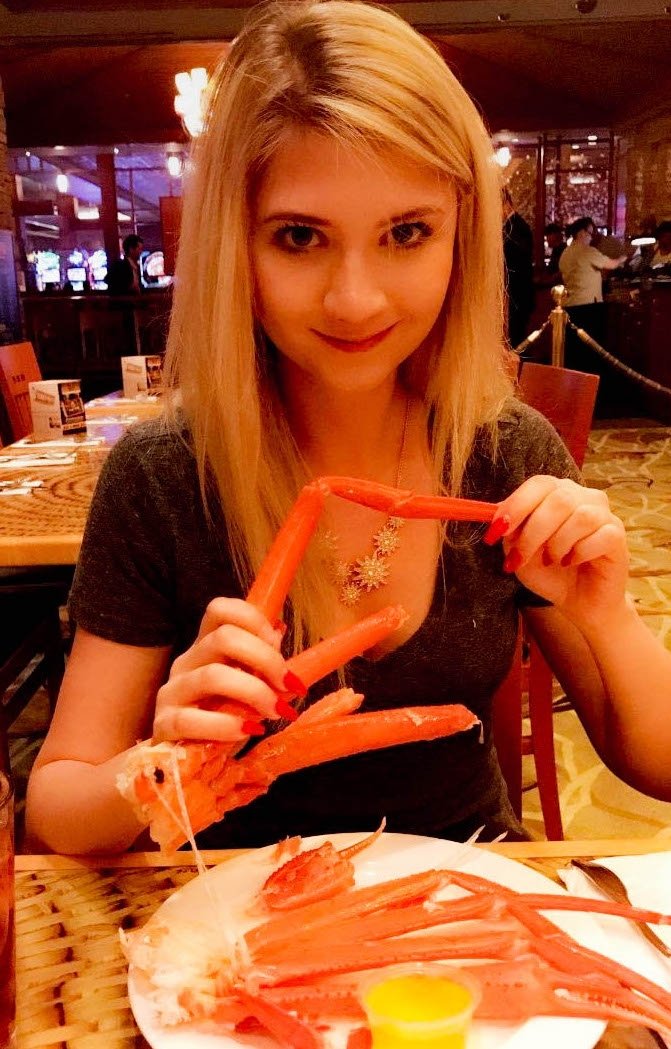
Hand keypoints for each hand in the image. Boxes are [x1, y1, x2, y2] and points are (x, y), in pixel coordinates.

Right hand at [153, 598, 293, 742]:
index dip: (254, 619)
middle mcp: (186, 662)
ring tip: (275, 712)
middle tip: (289, 685)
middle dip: (266, 659)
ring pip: (213, 676)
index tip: (277, 644)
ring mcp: (172, 692)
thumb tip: (279, 631)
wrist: (190, 760)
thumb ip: (261, 662)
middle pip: (224, 638)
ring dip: (255, 693)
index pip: (220, 610)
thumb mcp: (246, 685)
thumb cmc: (223, 718)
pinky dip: (226, 726)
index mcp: (205, 647)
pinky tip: (247, 731)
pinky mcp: (164, 725)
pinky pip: (191, 720)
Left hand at [486, 476, 628, 626]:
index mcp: (557, 493)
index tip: (497, 531)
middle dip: (533, 532)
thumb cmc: (549, 572)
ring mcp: (604, 515)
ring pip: (580, 517)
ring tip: (552, 561)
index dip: (516, 505)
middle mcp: (583, 497)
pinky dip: (579, 553)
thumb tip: (502, 517)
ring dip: (557, 545)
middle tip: (521, 557)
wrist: (578, 601)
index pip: (539, 484)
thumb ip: (511, 532)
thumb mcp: (520, 551)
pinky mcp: (618, 536)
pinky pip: (599, 537)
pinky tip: (571, 563)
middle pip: (558, 499)